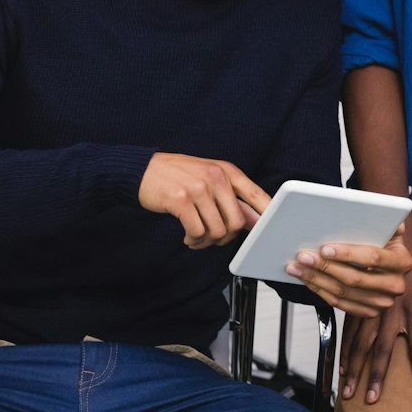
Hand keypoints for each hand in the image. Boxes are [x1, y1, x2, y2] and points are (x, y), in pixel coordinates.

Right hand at [138, 153, 270, 248]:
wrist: (142, 169)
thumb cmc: (179, 176)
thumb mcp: (209, 179)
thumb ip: (232, 198)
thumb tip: (255, 220)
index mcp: (227, 171)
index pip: (256, 195)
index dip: (266, 215)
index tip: (269, 230)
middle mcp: (216, 177)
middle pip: (237, 222)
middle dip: (226, 238)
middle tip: (214, 240)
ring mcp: (198, 188)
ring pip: (217, 230)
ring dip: (207, 242)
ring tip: (197, 239)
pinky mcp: (180, 200)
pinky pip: (197, 232)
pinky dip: (194, 240)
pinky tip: (188, 237)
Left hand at [285, 225, 411, 318]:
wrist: (389, 270)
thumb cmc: (385, 246)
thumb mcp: (390, 232)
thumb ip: (387, 221)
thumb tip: (386, 211)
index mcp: (402, 261)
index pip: (373, 257)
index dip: (348, 253)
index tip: (325, 248)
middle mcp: (395, 284)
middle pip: (354, 278)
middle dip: (325, 267)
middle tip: (304, 257)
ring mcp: (382, 302)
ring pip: (343, 293)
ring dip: (316, 279)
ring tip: (297, 267)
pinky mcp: (369, 312)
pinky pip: (339, 304)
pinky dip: (320, 291)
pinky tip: (307, 279)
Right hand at [338, 215, 411, 402]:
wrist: (393, 232)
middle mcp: (390, 310)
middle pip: (383, 350)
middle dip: (378, 377)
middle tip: (372, 399)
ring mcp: (371, 306)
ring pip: (360, 344)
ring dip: (355, 369)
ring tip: (350, 391)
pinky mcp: (357, 301)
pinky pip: (348, 331)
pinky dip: (344, 351)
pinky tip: (341, 367)